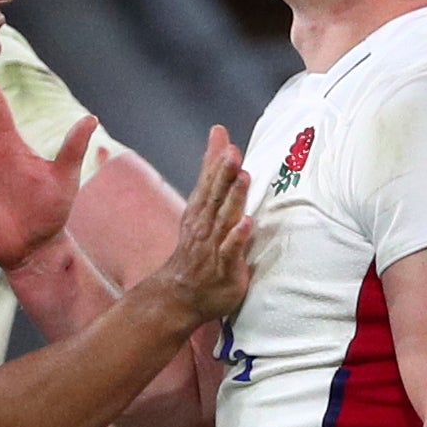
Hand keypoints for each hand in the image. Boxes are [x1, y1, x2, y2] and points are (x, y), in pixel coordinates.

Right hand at [142, 128, 253, 324]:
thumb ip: (212, 169)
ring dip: (233, 199)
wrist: (179, 294)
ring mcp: (214, 247)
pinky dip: (237, 237)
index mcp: (202, 210)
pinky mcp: (224, 268)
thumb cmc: (197, 247)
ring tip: (243, 178)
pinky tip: (246, 223)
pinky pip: (230, 251)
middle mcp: (206, 225)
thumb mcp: (201, 204)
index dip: (216, 162)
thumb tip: (219, 132)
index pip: (208, 182)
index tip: (225, 139)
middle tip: (233, 153)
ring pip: (224, 219)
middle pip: (215, 196)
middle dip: (224, 174)